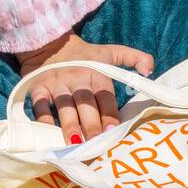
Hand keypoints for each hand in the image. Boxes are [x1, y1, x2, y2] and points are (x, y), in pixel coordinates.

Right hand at [15, 33, 154, 144]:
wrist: (49, 43)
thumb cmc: (85, 54)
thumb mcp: (111, 51)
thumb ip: (134, 58)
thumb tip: (149, 71)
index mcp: (96, 72)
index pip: (105, 95)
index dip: (110, 113)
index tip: (113, 131)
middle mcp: (77, 78)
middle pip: (86, 103)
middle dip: (91, 124)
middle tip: (95, 144)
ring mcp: (57, 84)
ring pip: (64, 106)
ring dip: (69, 125)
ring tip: (74, 144)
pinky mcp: (38, 87)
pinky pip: (39, 104)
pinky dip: (42, 118)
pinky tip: (47, 133)